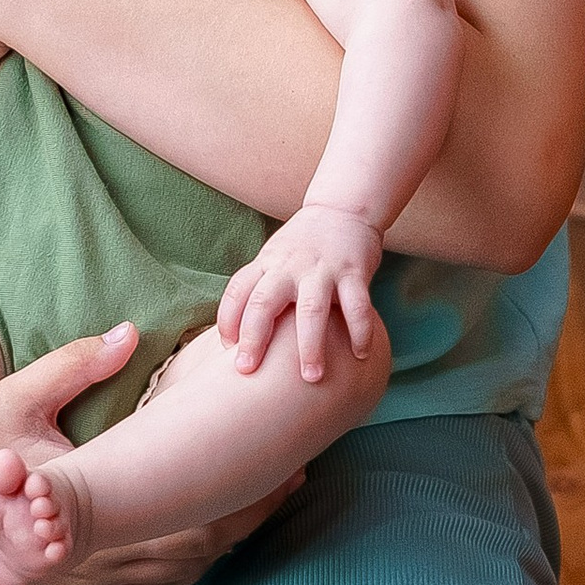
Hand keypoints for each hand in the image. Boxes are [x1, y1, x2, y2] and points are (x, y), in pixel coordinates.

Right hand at [0, 326, 302, 584]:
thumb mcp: (19, 395)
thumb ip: (77, 363)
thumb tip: (132, 332)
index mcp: (89, 510)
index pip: (187, 518)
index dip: (243, 499)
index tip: (284, 466)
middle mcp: (93, 554)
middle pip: (198, 549)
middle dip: (251, 516)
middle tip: (296, 477)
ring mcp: (87, 578)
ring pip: (180, 571)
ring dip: (228, 539)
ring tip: (272, 500)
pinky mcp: (79, 583)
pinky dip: (192, 561)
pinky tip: (217, 532)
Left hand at [217, 203, 383, 381]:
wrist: (343, 208)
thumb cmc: (302, 245)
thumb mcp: (273, 259)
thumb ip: (259, 290)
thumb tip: (236, 337)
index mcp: (267, 264)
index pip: (237, 291)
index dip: (227, 320)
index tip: (225, 351)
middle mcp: (289, 267)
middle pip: (263, 303)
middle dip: (254, 339)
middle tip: (247, 371)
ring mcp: (322, 269)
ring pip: (311, 310)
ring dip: (310, 346)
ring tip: (311, 377)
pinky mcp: (353, 271)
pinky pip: (357, 306)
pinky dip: (359, 331)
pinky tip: (359, 355)